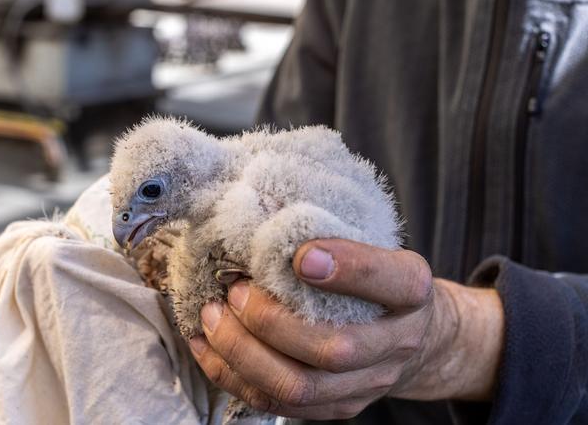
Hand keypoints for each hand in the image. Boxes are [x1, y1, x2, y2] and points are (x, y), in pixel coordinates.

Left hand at [188, 239, 503, 419]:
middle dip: (271, 322)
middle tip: (236, 291)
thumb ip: (341, 238)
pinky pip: (278, 404)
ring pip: (299, 386)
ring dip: (243, 353)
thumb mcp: (379, 248)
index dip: (349, 270)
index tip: (300, 255)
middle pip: (334, 349)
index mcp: (412, 291)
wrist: (418, 337)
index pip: (394, 282)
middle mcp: (397, 344)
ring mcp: (367, 384)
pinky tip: (207, 347)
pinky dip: (233, 375)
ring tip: (212, 317)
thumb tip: (267, 219)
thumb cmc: (381, 282)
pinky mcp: (337, 407)